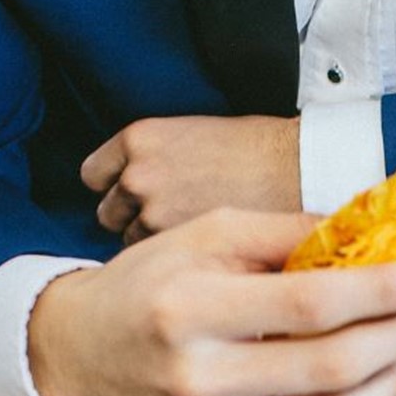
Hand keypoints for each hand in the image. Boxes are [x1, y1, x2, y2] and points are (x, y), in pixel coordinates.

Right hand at [29, 209, 395, 395]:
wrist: (76, 358)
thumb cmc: (145, 287)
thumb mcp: (201, 236)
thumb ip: (282, 232)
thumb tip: (367, 236)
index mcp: (190, 310)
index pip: (309, 306)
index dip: (379, 293)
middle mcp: (197, 379)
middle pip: (330, 368)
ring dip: (388, 381)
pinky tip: (363, 378)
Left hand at [81, 116, 300, 244]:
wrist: (300, 168)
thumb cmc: (260, 149)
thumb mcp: (195, 133)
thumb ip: (159, 159)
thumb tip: (144, 186)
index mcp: (139, 139)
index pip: (95, 175)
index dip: (116, 189)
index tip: (136, 198)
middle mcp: (137, 175)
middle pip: (109, 214)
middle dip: (134, 220)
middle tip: (172, 222)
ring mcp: (152, 214)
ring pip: (133, 243)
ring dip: (156, 245)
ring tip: (194, 238)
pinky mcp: (175, 245)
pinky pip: (160, 262)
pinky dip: (176, 260)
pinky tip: (202, 249)